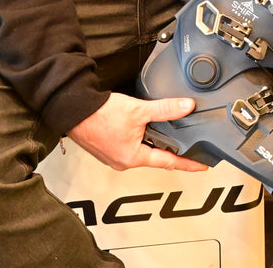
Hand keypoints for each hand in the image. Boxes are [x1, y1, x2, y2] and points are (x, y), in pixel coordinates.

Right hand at [67, 92, 208, 171]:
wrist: (72, 108)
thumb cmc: (98, 114)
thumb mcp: (138, 110)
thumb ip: (165, 109)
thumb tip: (185, 107)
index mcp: (133, 158)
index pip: (168, 162)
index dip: (187, 163)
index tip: (200, 166)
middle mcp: (122, 161)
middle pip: (153, 156)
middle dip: (166, 148)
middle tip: (183, 144)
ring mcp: (112, 156)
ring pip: (139, 150)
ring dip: (149, 140)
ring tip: (157, 129)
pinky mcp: (104, 148)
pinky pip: (126, 146)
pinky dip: (135, 138)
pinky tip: (136, 127)